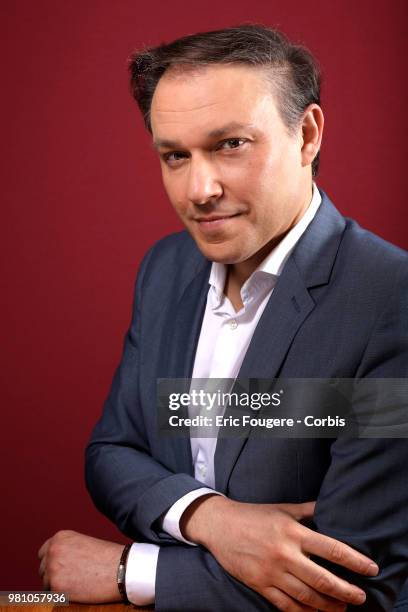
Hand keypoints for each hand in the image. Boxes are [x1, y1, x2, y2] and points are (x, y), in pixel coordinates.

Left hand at [38, 530, 123, 602]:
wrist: (120, 569)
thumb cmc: (107, 557)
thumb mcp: (83, 543)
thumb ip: (67, 550)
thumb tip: (55, 563)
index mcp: (60, 537)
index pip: (43, 553)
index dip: (52, 562)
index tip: (61, 569)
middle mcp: (53, 550)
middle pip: (42, 568)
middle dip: (53, 574)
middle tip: (71, 578)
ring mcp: (53, 568)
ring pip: (46, 582)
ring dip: (57, 585)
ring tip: (76, 584)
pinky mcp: (56, 586)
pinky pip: (52, 594)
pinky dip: (62, 595)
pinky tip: (76, 590)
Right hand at [181, 497, 378, 611]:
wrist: (219, 525)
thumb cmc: (253, 514)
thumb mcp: (282, 508)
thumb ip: (307, 511)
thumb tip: (328, 506)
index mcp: (292, 532)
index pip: (331, 549)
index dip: (354, 561)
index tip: (370, 569)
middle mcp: (284, 553)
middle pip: (323, 579)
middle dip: (346, 592)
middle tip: (360, 598)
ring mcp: (272, 572)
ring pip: (307, 597)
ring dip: (328, 606)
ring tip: (341, 608)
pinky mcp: (260, 585)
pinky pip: (286, 605)